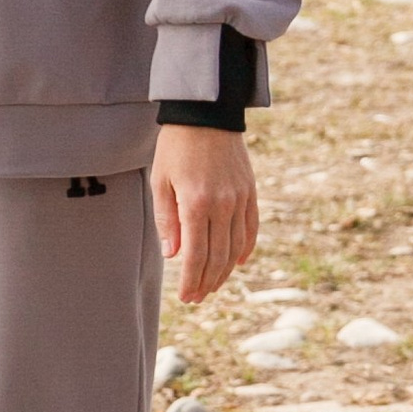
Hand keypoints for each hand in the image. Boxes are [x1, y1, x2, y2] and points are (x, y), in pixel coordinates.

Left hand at [151, 126, 257, 305]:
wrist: (207, 113)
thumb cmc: (176, 146)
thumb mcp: (161, 180)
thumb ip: (167, 220)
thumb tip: (174, 255)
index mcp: (196, 204)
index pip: (196, 255)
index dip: (191, 280)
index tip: (185, 296)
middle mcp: (222, 205)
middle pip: (218, 257)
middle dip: (206, 282)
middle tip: (196, 297)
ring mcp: (240, 198)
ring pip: (236, 247)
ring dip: (224, 271)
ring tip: (212, 285)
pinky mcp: (250, 191)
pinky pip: (252, 228)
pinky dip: (245, 249)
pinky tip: (237, 263)